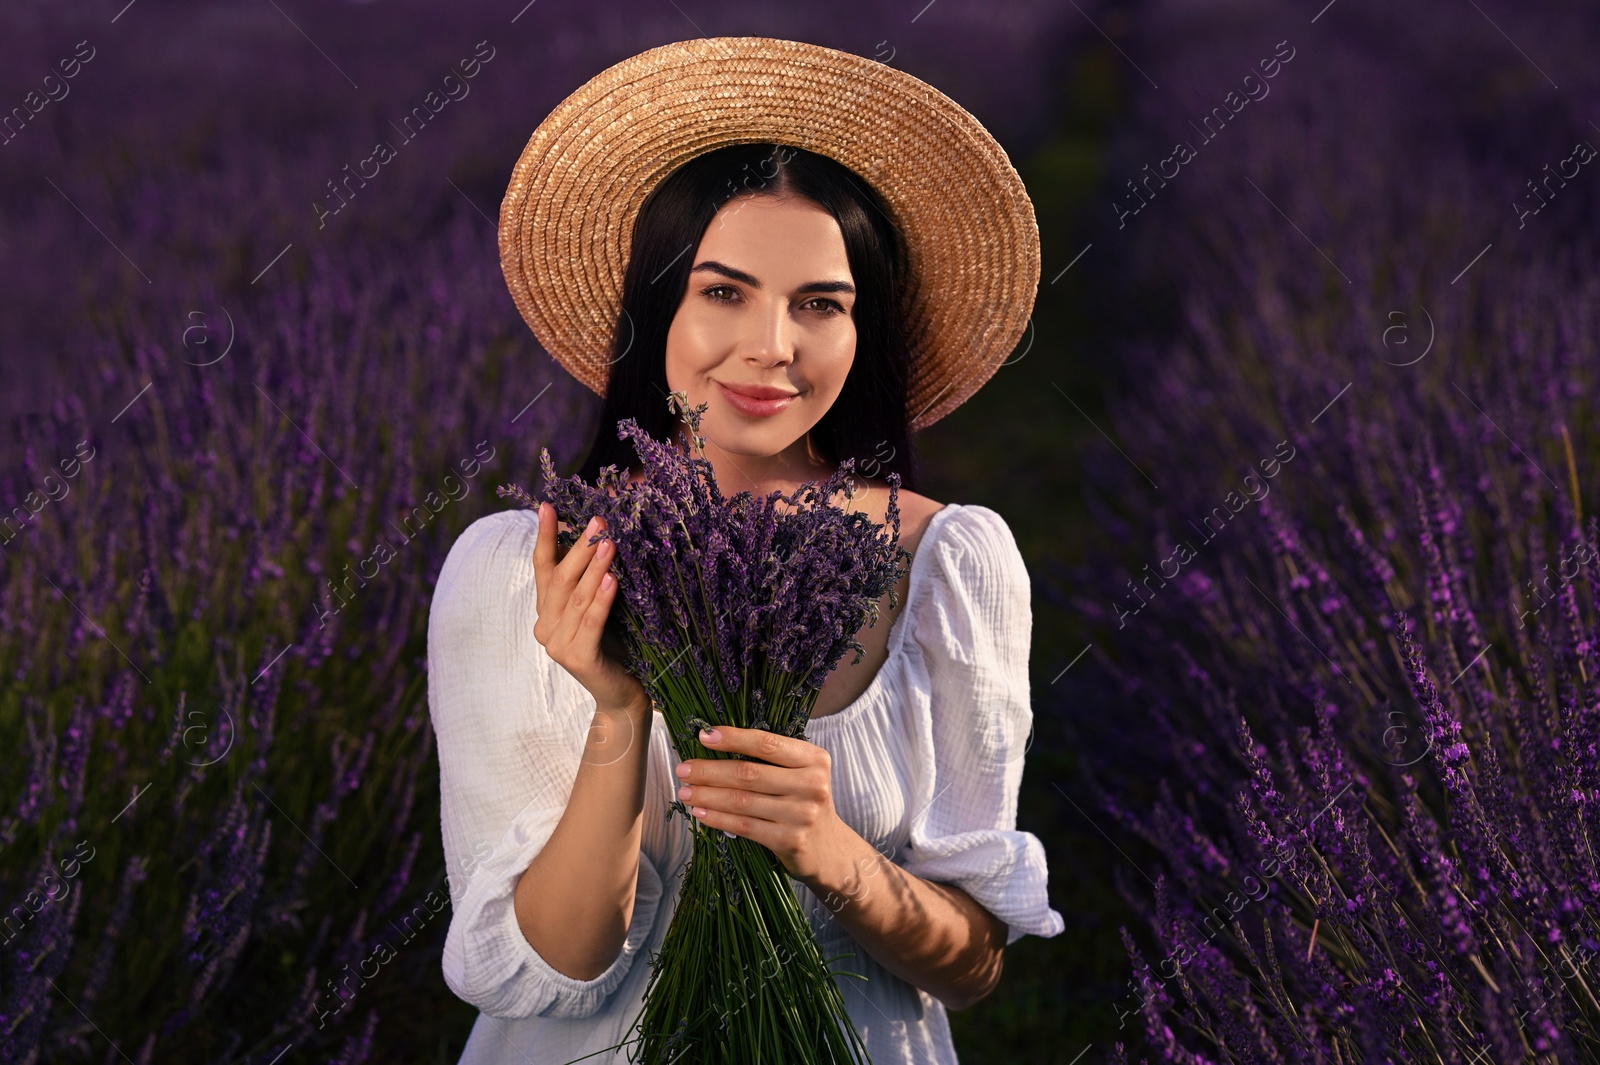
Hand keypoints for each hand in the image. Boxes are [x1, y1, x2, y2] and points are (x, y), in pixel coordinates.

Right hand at [531, 502, 647, 715]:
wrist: (623, 694)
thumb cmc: (616, 645)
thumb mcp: (599, 607)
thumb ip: (591, 579)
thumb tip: (602, 534)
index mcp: (547, 610)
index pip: (542, 566)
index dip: (545, 536)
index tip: (548, 506)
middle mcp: (546, 626)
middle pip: (560, 578)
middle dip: (579, 547)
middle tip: (598, 521)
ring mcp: (558, 644)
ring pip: (576, 598)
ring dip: (593, 568)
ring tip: (609, 542)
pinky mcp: (578, 659)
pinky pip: (591, 623)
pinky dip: (601, 601)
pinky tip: (612, 580)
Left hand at [674, 725, 845, 881]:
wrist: (829, 848)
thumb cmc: (804, 802)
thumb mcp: (801, 773)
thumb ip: (771, 759)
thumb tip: (716, 743)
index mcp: (814, 760)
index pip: (767, 743)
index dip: (733, 738)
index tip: (703, 735)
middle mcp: (811, 785)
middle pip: (749, 773)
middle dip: (709, 770)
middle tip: (683, 769)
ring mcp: (801, 815)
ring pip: (742, 801)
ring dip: (707, 795)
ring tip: (685, 792)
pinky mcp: (790, 840)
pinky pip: (744, 825)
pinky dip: (718, 818)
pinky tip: (701, 812)